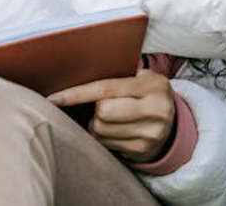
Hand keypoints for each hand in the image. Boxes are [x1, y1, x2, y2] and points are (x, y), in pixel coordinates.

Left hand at [47, 68, 176, 162]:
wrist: (172, 123)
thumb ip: (118, 75)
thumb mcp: (142, 78)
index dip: (77, 94)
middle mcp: (155, 110)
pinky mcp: (141, 150)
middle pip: (102, 113)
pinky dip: (103, 137)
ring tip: (109, 118)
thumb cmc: (147, 94)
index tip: (53, 98)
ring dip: (96, 124)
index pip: (107, 88)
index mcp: (153, 85)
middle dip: (95, 110)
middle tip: (102, 105)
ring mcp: (150, 133)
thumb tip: (75, 76)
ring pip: (101, 130)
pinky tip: (114, 130)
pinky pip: (106, 144)